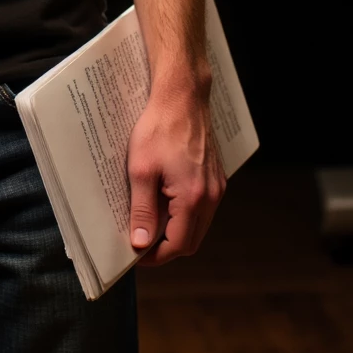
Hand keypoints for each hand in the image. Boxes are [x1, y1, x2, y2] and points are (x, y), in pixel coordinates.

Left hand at [126, 82, 226, 265]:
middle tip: (141, 241)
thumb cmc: (159, 128)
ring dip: (176, 230)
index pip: (178, 245)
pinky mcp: (215, 177)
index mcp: (193, 199)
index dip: (156, 256)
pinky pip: (202, 207)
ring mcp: (216, 187)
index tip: (136, 255)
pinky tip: (164, 200)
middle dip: (166, 247)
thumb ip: (142, 210)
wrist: (182, 96)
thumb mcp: (141, 170)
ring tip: (149, 220)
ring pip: (198, 225)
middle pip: (191, 240)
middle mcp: (211, 197)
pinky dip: (185, 214)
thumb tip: (141, 243)